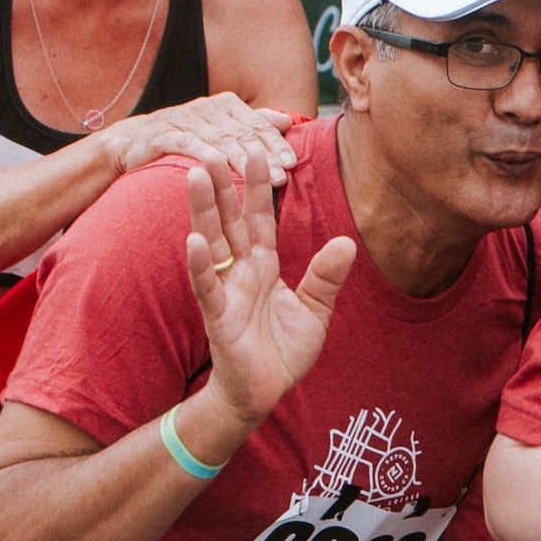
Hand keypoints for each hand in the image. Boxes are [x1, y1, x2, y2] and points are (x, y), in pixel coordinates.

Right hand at [109, 92, 299, 185]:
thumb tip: (285, 121)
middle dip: (265, 154)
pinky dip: (206, 155)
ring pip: (221, 140)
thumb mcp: (218, 128)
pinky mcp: (165, 135)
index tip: (293, 163)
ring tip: (262, 178)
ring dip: (244, 160)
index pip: (256, 124)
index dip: (275, 142)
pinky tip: (221, 167)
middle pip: (242, 132)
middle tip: (284, 174)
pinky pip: (189, 144)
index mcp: (224, 105)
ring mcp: (186, 119)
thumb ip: (251, 124)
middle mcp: (207, 108)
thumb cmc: (182, 138)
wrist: (130, 142)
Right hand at [180, 159, 352, 443]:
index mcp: (265, 267)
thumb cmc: (282, 352)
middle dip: (222, 184)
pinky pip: (208, 287)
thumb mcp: (315, 311)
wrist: (263, 394)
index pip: (261, 218)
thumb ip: (326, 277)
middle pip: (231, 220)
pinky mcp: (219, 317)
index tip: (256, 150)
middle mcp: (242, 272)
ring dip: (203, 210)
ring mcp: (227, 291)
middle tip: (214, 145)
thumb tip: (347, 243)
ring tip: (194, 175)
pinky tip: (193, 240)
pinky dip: (201, 264)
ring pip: (213, 243)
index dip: (259, 186)